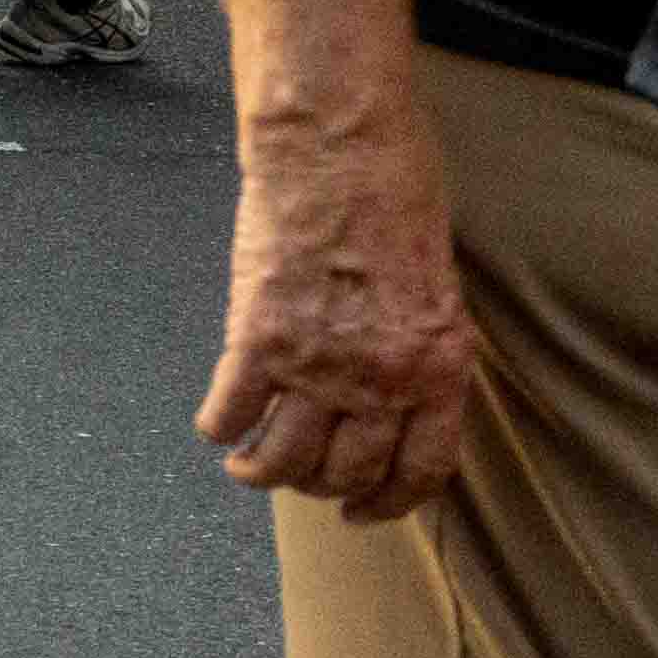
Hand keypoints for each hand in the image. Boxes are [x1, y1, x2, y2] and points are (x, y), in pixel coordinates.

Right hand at [192, 120, 484, 521]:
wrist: (338, 144)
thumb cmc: (396, 191)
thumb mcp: (438, 283)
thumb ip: (419, 348)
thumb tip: (393, 395)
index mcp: (438, 365)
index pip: (419, 469)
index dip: (386, 505)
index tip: (361, 513)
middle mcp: (382, 378)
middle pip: (344, 473)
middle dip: (319, 487)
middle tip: (299, 477)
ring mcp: (317, 363)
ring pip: (282, 461)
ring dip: (260, 473)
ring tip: (247, 466)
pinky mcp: (256, 339)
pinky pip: (230, 415)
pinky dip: (219, 428)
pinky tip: (218, 423)